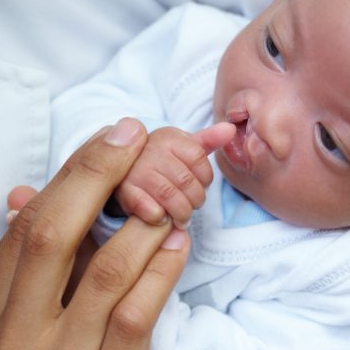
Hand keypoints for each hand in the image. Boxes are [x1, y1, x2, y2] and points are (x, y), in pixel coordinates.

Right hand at [0, 118, 190, 349]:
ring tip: (165, 194)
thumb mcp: (0, 346)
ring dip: (140, 224)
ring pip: (102, 274)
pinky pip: (135, 317)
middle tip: (132, 137)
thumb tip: (29, 195)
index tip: (104, 140)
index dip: (66, 178)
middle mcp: (3, 349)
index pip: (20, 233)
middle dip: (96, 176)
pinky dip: (159, 271)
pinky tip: (174, 244)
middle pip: (50, 236)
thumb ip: (16, 275)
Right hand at [113, 122, 235, 228]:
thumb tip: (231, 129)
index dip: (205, 179)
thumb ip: (207, 140)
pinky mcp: (125, 192)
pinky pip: (152, 211)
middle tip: (191, 206)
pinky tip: (161, 217)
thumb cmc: (159, 162)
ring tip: (180, 218)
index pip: (199, 159)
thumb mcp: (181, 148)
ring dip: (181, 213)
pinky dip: (161, 219)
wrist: (119, 171)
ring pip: (172, 197)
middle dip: (195, 200)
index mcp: (168, 137)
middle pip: (188, 181)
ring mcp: (135, 170)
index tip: (200, 186)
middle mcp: (150, 150)